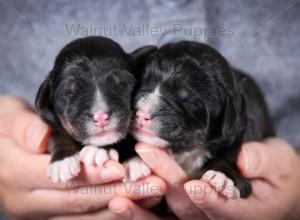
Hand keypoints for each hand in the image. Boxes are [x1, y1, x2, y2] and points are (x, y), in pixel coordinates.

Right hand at [0, 96, 165, 218]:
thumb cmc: (3, 126)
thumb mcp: (6, 116)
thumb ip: (22, 127)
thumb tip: (41, 139)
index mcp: (15, 173)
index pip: (60, 177)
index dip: (92, 174)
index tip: (121, 169)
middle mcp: (26, 200)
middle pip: (78, 199)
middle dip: (118, 193)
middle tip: (153, 185)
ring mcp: (37, 212)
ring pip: (83, 214)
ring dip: (120, 207)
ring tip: (152, 194)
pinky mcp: (48, 214)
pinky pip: (81, 218)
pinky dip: (109, 212)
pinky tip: (134, 203)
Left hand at [132, 139, 299, 219]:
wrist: (269, 185)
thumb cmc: (276, 174)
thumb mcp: (279, 162)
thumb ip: (264, 161)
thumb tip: (244, 160)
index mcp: (243, 213)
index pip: (225, 210)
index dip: (209, 200)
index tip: (193, 185)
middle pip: (188, 209)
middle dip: (166, 183)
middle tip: (145, 155)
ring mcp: (198, 216)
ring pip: (169, 218)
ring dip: (143, 208)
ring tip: (118, 197)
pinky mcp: (185, 209)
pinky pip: (161, 213)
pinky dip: (141, 207)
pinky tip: (121, 196)